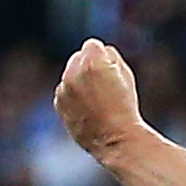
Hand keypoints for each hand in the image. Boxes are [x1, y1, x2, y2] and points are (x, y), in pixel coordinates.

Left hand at [54, 39, 146, 159]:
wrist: (115, 140)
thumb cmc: (126, 108)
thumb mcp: (127, 76)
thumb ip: (111, 58)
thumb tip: (101, 52)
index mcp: (92, 62)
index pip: (93, 45)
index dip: (105, 57)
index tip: (112, 71)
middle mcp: (73, 72)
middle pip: (78, 58)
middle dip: (89, 66)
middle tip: (105, 86)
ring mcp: (63, 88)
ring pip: (70, 75)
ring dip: (80, 82)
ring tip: (98, 101)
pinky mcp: (58, 102)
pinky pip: (65, 92)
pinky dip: (74, 97)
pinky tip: (89, 110)